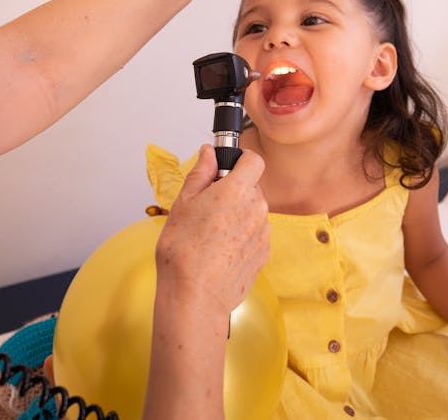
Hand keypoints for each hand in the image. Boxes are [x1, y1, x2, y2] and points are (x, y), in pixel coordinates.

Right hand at [156, 145, 269, 313]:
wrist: (195, 295)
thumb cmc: (183, 251)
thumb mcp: (183, 203)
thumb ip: (201, 172)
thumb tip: (209, 152)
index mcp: (237, 190)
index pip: (253, 160)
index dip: (240, 160)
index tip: (225, 167)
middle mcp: (256, 208)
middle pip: (252, 187)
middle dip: (234, 191)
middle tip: (208, 207)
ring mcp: (263, 232)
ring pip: (253, 212)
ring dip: (238, 215)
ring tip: (211, 234)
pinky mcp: (264, 253)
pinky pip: (255, 234)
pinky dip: (242, 236)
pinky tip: (220, 249)